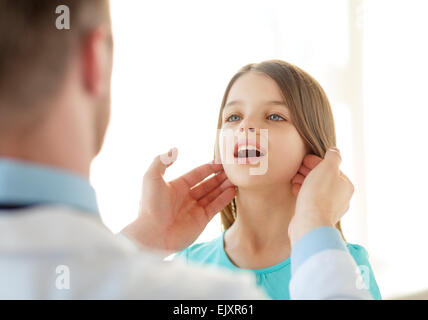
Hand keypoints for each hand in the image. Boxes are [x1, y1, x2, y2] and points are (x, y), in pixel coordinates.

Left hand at [121, 148, 235, 251]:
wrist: (152, 235)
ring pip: (213, 194)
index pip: (197, 173)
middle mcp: (187, 197)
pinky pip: (216, 207)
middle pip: (207, 183)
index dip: (209, 167)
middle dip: (220, 176)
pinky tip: (233, 190)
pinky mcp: (201, 221)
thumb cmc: (150, 206)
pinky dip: (225, 199)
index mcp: (176, 186)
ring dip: (224, 186)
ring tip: (236, 179)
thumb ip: (161, 161)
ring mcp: (195, 209)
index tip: (221, 161)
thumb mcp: (151, 178)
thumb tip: (174, 149)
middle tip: (233, 170)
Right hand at [289, 148, 353, 245]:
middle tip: (297, 168)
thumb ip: (333, 157)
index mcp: (346, 186)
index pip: (331, 169)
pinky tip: (295, 190)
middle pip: (324, 179)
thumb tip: (335, 151)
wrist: (309, 222)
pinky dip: (303, 193)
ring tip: (294, 178)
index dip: (317, 162)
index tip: (304, 160)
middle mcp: (341, 198)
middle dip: (310, 172)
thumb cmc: (318, 195)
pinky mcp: (318, 216)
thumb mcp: (327, 168)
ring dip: (305, 181)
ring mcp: (330, 209)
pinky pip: (311, 200)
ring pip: (317, 190)